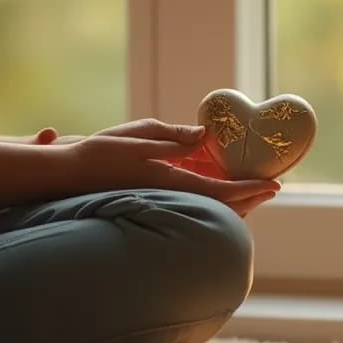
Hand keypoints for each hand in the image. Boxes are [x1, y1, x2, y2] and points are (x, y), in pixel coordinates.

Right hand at [64, 121, 279, 215]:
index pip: (222, 191)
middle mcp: (170, 195)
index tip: (275, 185)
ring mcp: (163, 200)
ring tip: (254, 190)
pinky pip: (192, 203)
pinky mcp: (156, 198)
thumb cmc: (101, 152)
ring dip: (233, 200)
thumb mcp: (141, 136)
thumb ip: (175, 138)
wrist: (68, 175)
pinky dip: (212, 197)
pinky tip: (217, 186)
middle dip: (249, 198)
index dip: (251, 189)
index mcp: (171, 180)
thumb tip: (206, 135)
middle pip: (220, 205)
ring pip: (207, 207)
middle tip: (272, 188)